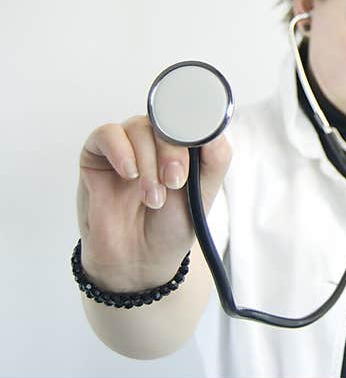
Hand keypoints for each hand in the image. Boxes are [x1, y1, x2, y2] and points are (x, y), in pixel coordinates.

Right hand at [77, 115, 231, 291]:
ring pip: (139, 128)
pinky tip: (129, 174)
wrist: (140, 259)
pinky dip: (120, 151)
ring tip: (152, 197)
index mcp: (185, 144)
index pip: (191, 117)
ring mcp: (127, 145)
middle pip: (165, 121)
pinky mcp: (98, 153)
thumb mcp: (204, 193)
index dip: (194, 129)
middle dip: (172, 153)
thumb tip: (216, 125)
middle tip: (174, 183)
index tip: (197, 150)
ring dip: (148, 163)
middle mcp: (156, 140)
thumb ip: (215, 158)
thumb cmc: (172, 225)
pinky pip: (107, 134)